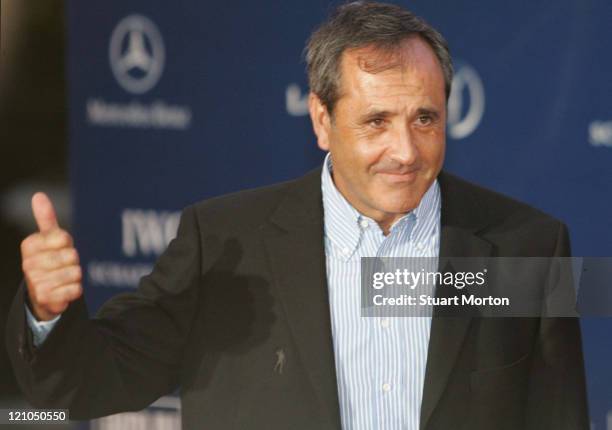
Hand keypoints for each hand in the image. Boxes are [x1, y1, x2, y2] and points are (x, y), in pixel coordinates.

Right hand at [20, 192, 82, 320]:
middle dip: (73, 261)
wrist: (43, 294)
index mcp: (29, 245)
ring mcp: (36, 281)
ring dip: (75, 276)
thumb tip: (38, 195)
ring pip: (74, 272)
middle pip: (71, 255)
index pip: (63, 237)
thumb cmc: (50, 261)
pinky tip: (66, 289)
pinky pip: (75, 289)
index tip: (60, 248)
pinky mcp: (46, 298)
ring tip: (65, 277)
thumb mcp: (48, 239)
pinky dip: (75, 290)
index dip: (68, 244)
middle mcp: (29, 263)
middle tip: (64, 265)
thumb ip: (46, 218)